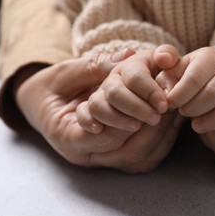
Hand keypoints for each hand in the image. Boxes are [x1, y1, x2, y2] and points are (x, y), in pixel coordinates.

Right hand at [15, 49, 182, 172]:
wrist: (41, 105)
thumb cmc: (52, 86)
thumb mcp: (68, 71)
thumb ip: (95, 66)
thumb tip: (128, 54)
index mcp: (63, 134)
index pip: (104, 136)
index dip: (131, 117)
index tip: (154, 101)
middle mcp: (81, 154)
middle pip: (126, 152)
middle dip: (152, 129)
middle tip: (169, 107)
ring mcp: (96, 159)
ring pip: (136, 160)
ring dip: (158, 137)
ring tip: (173, 113)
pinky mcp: (110, 159)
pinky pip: (139, 161)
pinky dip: (158, 143)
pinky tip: (170, 124)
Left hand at [156, 47, 214, 132]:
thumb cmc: (190, 78)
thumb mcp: (175, 69)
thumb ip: (165, 66)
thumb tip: (164, 66)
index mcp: (212, 56)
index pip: (194, 77)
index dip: (179, 95)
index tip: (169, 105)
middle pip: (214, 93)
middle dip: (194, 108)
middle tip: (183, 115)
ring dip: (214, 120)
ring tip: (197, 126)